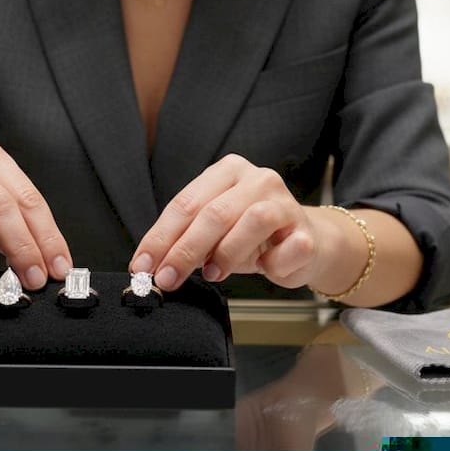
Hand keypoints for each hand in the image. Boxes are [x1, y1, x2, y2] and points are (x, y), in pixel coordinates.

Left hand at [128, 154, 320, 290]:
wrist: (304, 244)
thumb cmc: (252, 238)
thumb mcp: (213, 233)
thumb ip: (185, 241)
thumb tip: (151, 266)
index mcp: (227, 172)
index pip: (185, 204)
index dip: (160, 237)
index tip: (143, 266)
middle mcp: (257, 179)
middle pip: (214, 213)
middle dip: (184, 250)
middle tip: (167, 278)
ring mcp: (284, 202)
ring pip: (252, 221)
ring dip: (227, 253)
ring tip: (214, 274)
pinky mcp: (306, 230)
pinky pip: (287, 249)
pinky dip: (271, 264)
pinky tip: (265, 268)